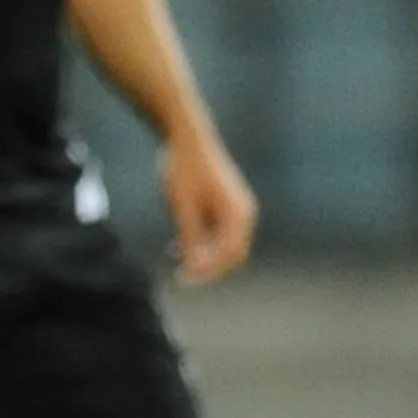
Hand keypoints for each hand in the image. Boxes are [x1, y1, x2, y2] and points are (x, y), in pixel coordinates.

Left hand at [161, 126, 257, 282]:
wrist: (186, 138)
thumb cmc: (184, 170)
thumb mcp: (182, 207)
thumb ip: (190, 237)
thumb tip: (195, 266)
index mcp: (238, 214)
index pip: (231, 255)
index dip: (209, 271)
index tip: (184, 279)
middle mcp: (243, 214)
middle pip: (231, 253)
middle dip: (208, 267)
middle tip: (180, 277)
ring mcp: (235, 209)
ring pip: (223, 244)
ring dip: (203, 256)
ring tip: (174, 259)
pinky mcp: (224, 205)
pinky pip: (217, 233)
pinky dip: (201, 243)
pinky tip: (176, 247)